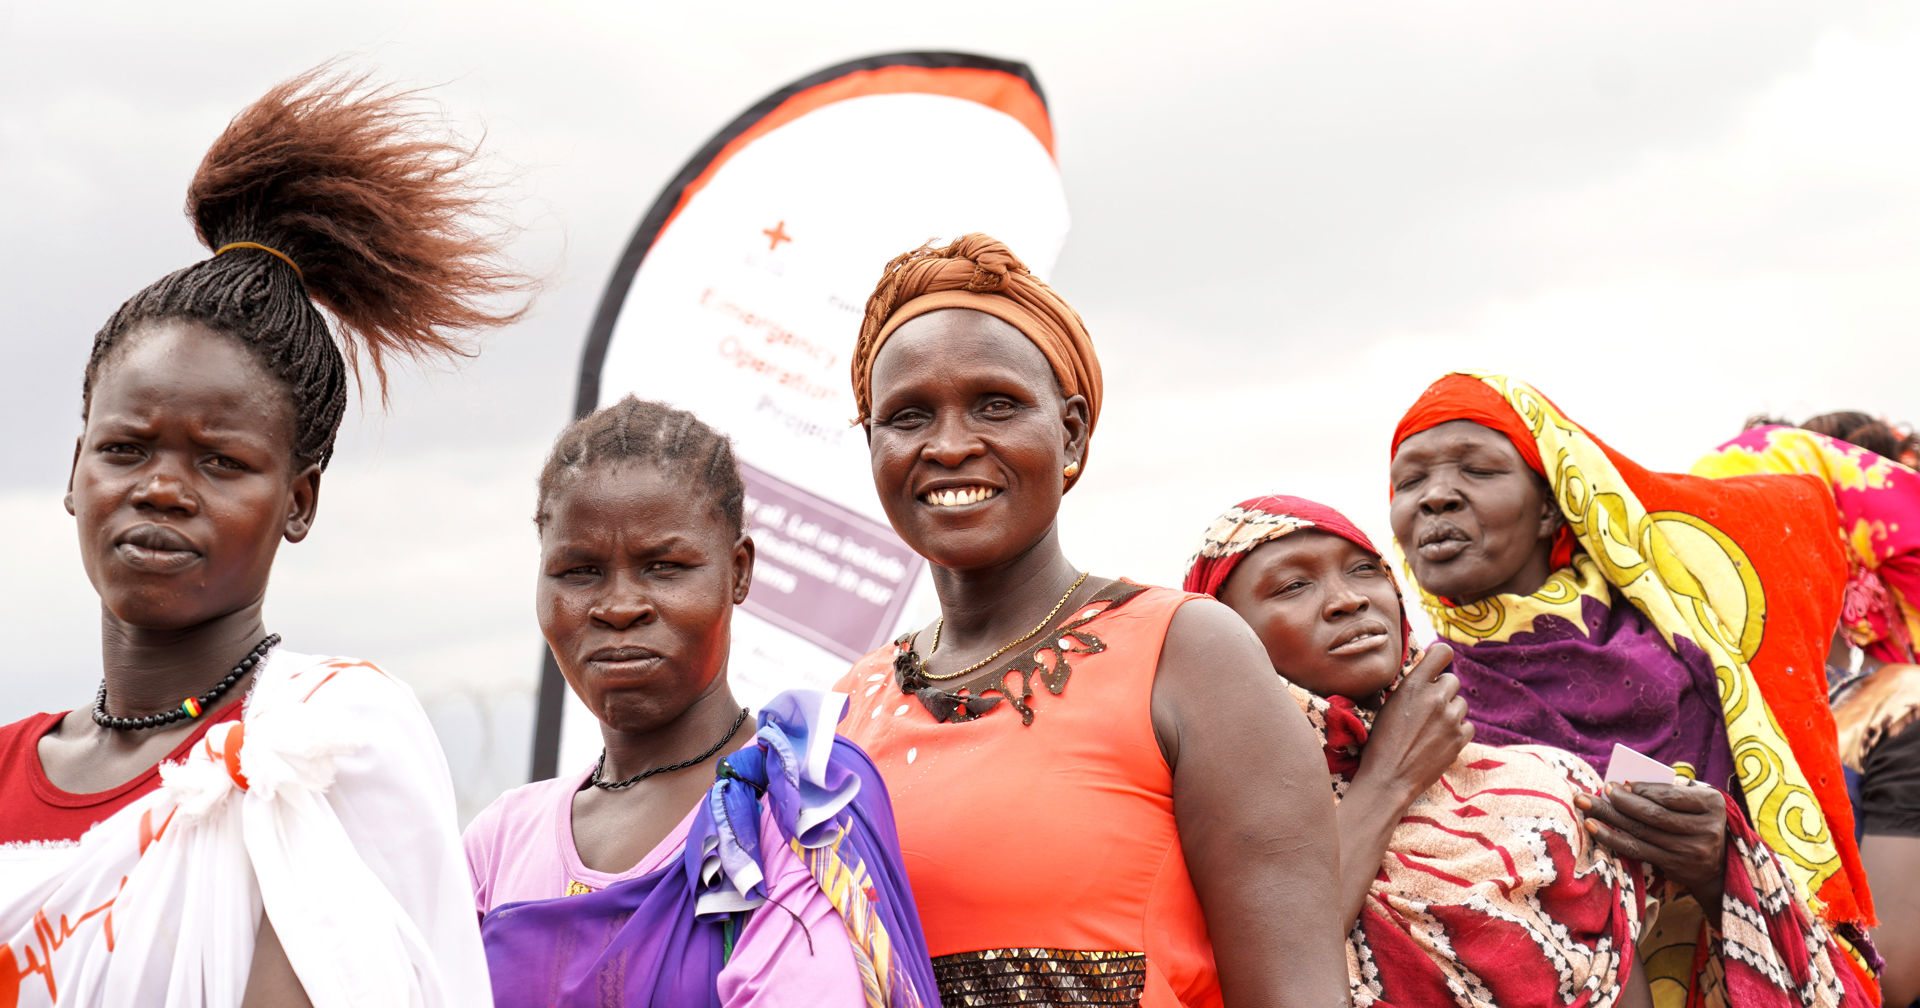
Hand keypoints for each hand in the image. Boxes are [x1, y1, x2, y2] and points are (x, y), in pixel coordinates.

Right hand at [1354, 642, 1472, 808]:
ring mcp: (1450, 719)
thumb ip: (1412, 689)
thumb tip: (1428, 677)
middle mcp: (1436, 698)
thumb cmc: (1381, 742)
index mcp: (1414, 685)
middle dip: (1443, 691)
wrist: (1389, 778)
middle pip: (1452, 680)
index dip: (1442, 657)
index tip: (1438, 665)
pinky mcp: (1459, 739)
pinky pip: (1468, 725)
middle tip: (1428, 708)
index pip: (1442, 652)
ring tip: (1431, 727)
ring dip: (1450, 711)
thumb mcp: (1389, 705)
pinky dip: (1458, 730)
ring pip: (1461, 703)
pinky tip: (1440, 739)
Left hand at [1575, 781, 1726, 916]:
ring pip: (1641, 832)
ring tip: (1585, 805)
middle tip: (1598, 791)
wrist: (1717, 866)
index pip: (1670, 795)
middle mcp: (1706, 828)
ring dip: (1609, 817)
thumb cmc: (1697, 821)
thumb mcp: (1697, 802)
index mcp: (1712, 804)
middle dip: (1621, 801)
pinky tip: (1593, 826)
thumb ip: (1670, 791)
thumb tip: (1627, 785)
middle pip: (1653, 814)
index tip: (1618, 784)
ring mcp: (1691, 850)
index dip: (1642, 790)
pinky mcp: (1675, 865)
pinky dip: (1611, 837)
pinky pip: (1636, 850)